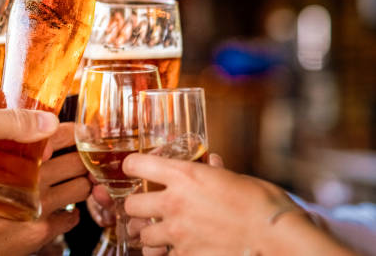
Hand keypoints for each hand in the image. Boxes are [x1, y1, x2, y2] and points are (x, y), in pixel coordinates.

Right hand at [0, 123, 90, 255]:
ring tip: (70, 182)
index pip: (57, 136)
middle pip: (78, 161)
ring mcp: (40, 209)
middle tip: (79, 159)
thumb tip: (23, 132)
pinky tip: (59, 209)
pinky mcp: (43, 233)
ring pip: (83, 187)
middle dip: (81, 159)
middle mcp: (32, 184)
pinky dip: (71, 212)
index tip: (78, 132)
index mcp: (16, 162)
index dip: (73, 132)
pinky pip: (74, 217)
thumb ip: (0, 153)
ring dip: (80, 184)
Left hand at [122, 153, 298, 254]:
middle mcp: (174, 202)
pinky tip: (178, 249)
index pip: (136, 165)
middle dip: (136, 206)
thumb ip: (215, 172)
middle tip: (147, 208)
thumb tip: (211, 162)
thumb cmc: (263, 205)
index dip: (132, 166)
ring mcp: (178, 233)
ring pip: (142, 235)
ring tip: (160, 233)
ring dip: (149, 234)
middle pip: (130, 205)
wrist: (278, 239)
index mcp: (184, 175)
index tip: (134, 169)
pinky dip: (167, 254)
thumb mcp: (236, 178)